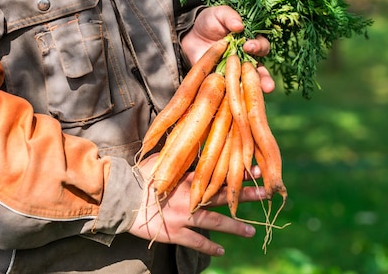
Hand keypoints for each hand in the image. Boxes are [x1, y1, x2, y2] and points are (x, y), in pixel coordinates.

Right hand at [128, 154, 266, 255]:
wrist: (121, 197)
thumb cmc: (137, 176)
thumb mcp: (159, 159)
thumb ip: (176, 154)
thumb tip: (188, 137)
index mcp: (187, 178)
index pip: (218, 173)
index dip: (237, 171)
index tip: (256, 169)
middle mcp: (190, 197)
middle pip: (223, 195)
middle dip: (246, 194)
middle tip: (266, 193)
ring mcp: (183, 216)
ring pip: (215, 222)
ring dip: (235, 227)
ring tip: (252, 231)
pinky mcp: (174, 232)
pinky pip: (196, 241)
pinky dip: (210, 246)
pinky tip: (222, 251)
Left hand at [180, 6, 274, 92]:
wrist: (189, 35)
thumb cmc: (209, 22)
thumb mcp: (218, 14)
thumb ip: (229, 16)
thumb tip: (239, 26)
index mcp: (249, 42)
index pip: (261, 47)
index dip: (258, 47)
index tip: (248, 46)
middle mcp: (246, 60)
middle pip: (260, 71)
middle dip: (265, 76)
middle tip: (263, 78)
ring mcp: (234, 73)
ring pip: (249, 85)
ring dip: (257, 90)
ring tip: (264, 92)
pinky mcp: (221, 82)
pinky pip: (230, 91)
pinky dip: (234, 96)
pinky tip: (238, 100)